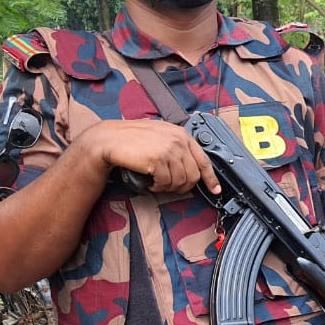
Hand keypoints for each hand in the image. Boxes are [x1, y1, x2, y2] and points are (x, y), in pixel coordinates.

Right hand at [82, 119, 220, 194]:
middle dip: (184, 186)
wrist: (110, 139)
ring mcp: (169, 150)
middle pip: (193, 175)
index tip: (215, 189)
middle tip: (171, 188)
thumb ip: (177, 147)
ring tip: (157, 183)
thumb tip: (189, 167)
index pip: (204, 160)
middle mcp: (178, 141)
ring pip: (181, 181)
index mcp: (182, 135)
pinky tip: (151, 182)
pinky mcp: (158, 160)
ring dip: (169, 187)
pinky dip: (158, 187)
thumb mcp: (161, 137)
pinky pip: (166, 183)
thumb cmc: (132, 139)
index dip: (210, 178)